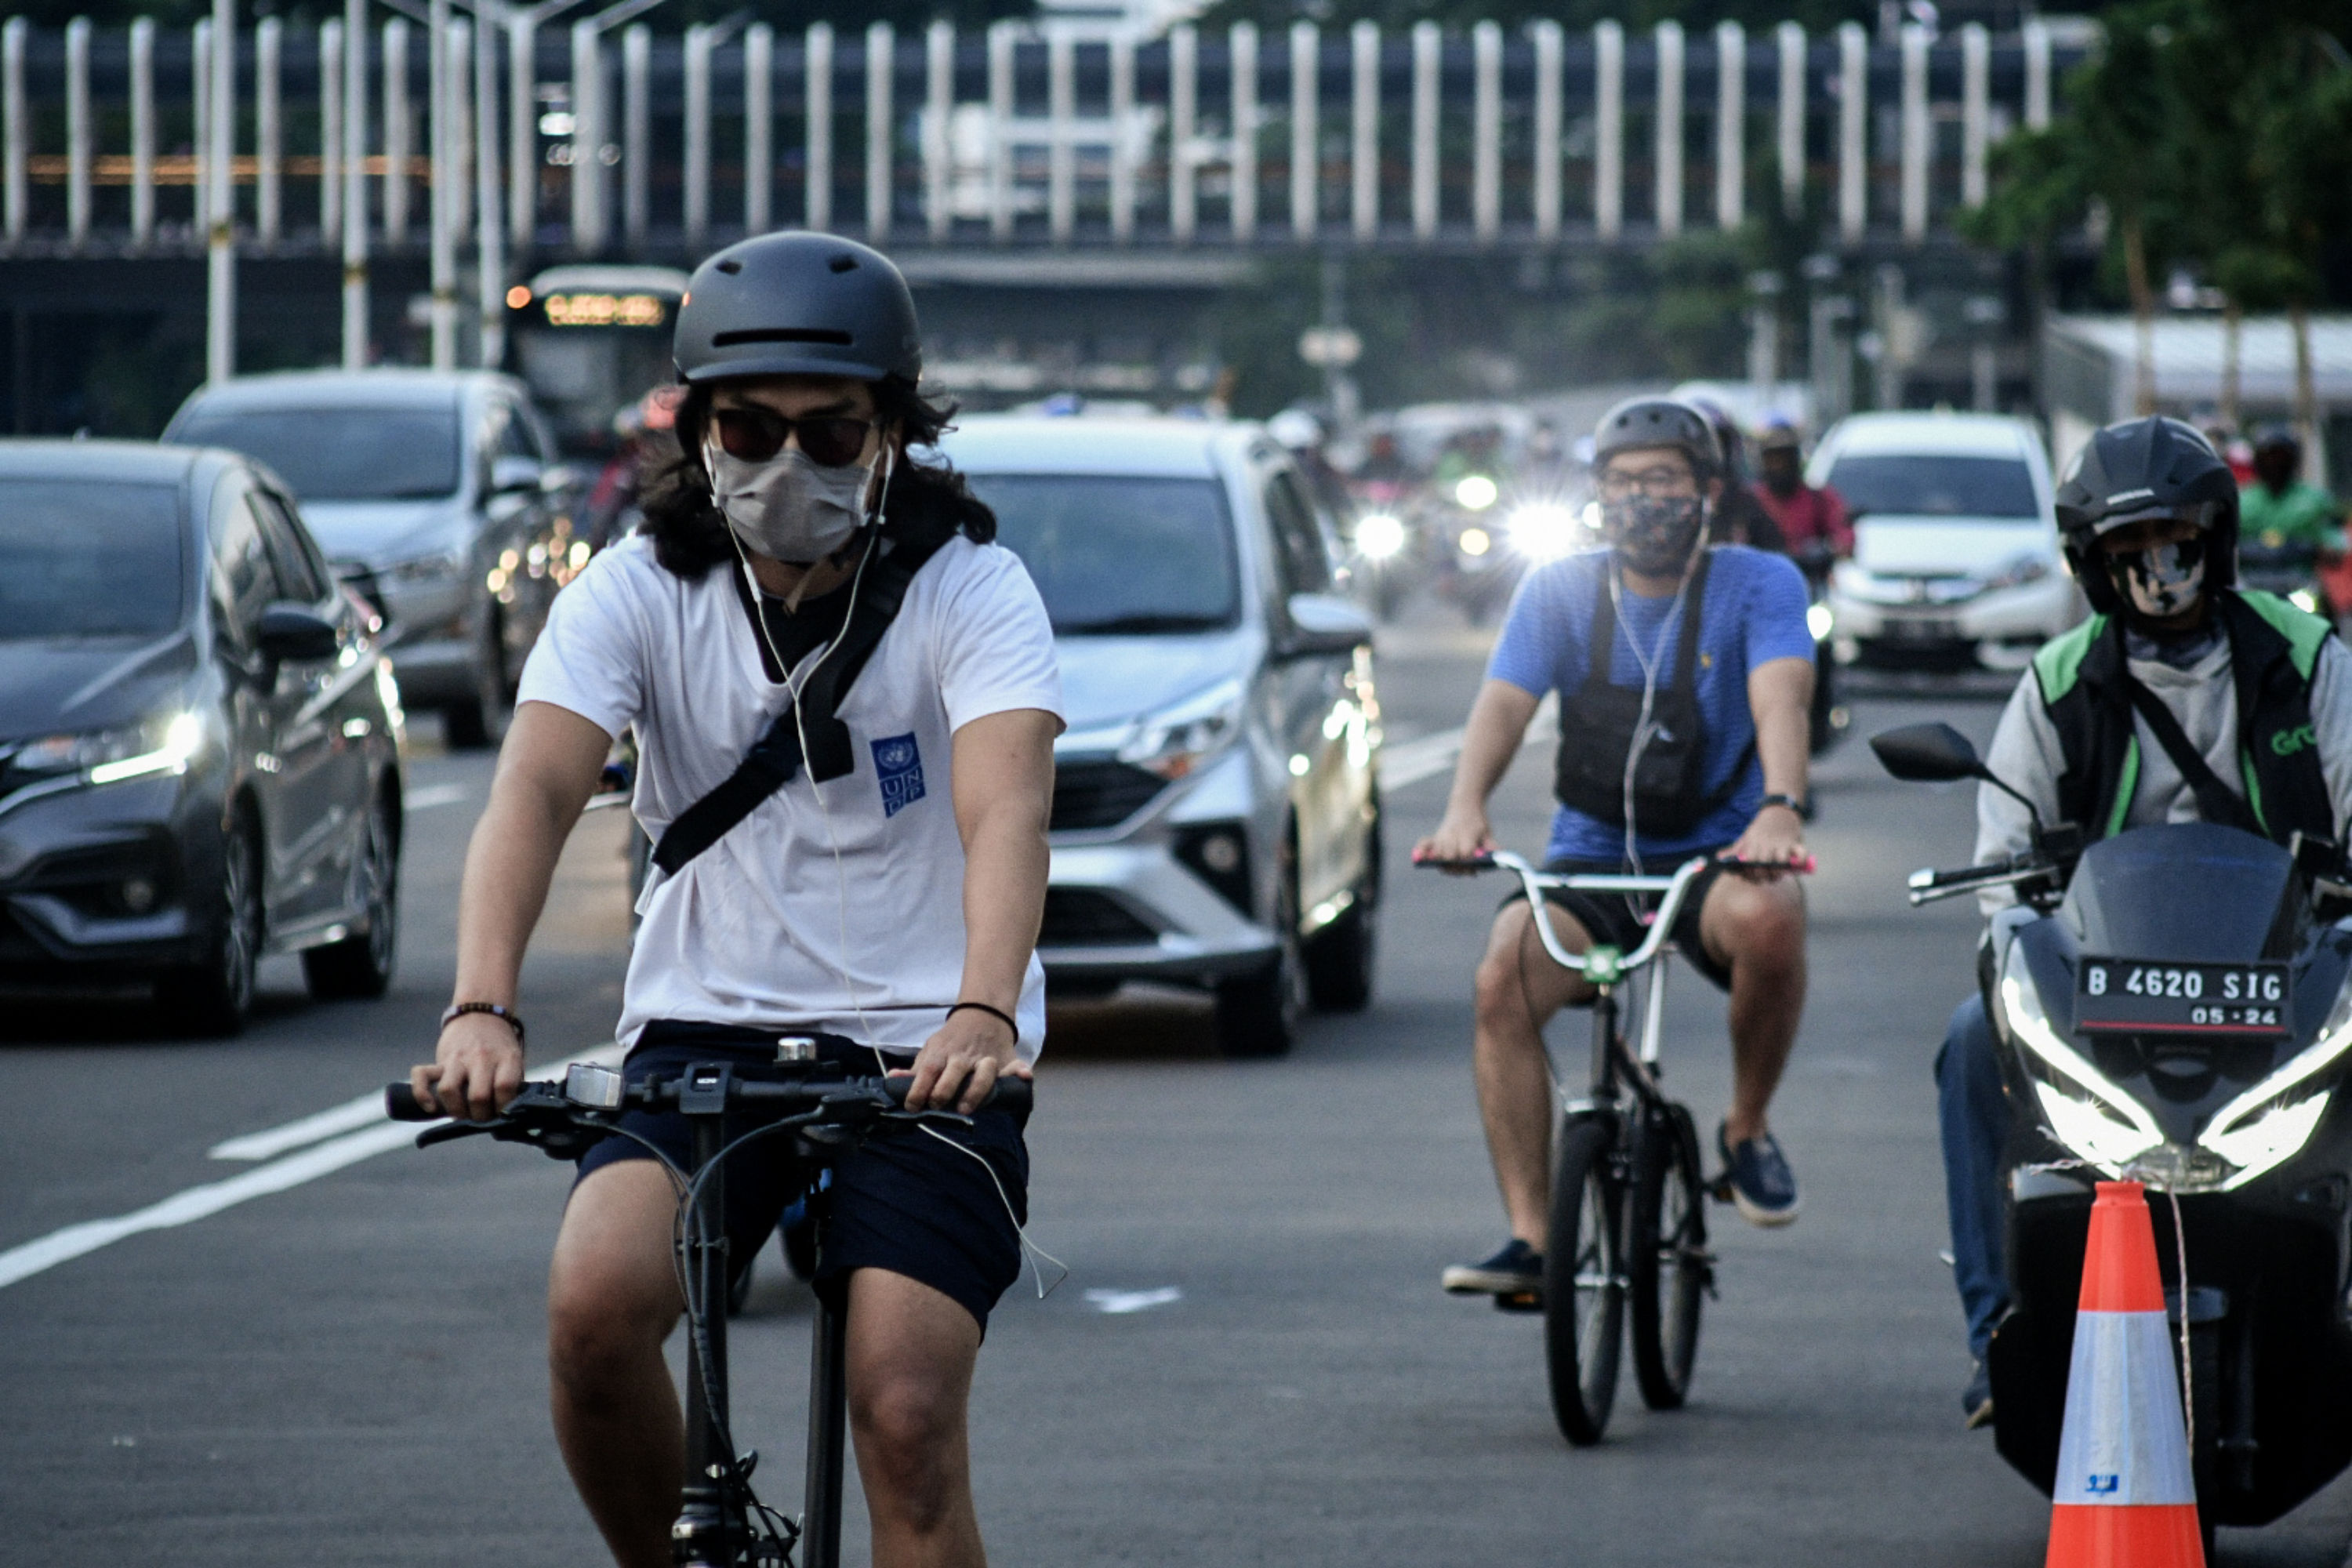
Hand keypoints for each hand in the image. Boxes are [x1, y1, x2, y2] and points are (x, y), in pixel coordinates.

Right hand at [410, 1012, 524, 1121]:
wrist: (480, 1014)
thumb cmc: (499, 1047)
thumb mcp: (513, 1060)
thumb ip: (510, 1085)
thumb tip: (505, 1117)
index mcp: (506, 1058)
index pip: (505, 1088)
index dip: (503, 1107)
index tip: (501, 1113)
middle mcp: (482, 1057)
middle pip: (478, 1096)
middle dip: (480, 1116)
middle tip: (481, 1118)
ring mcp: (458, 1058)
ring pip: (449, 1090)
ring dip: (455, 1110)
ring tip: (462, 1113)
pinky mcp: (440, 1060)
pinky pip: (421, 1077)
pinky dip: (422, 1095)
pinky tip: (431, 1108)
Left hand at [902, 1006, 1029, 1114]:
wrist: (981, 1014)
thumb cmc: (952, 1040)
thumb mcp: (930, 1049)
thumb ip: (915, 1069)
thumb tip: (891, 1079)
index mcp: (942, 1052)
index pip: (928, 1070)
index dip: (918, 1089)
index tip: (912, 1106)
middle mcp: (964, 1056)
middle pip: (954, 1072)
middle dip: (944, 1091)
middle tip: (939, 1106)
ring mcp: (986, 1058)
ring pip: (985, 1073)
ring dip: (976, 1090)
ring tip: (967, 1108)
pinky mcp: (1005, 1061)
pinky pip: (1017, 1066)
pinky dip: (1021, 1072)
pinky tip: (1025, 1077)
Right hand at [1412, 808, 1495, 873]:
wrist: (1466, 804)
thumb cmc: (1478, 822)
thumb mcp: (1488, 832)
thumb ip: (1491, 845)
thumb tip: (1496, 855)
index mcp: (1467, 834)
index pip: (1465, 853)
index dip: (1468, 864)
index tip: (1474, 870)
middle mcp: (1452, 835)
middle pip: (1449, 856)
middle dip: (1455, 866)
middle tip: (1465, 871)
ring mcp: (1442, 835)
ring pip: (1438, 853)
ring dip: (1443, 863)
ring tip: (1450, 868)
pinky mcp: (1436, 836)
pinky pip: (1425, 844)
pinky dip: (1421, 851)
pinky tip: (1418, 858)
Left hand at [1723, 803, 1806, 881]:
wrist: (1778, 810)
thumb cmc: (1761, 829)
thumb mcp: (1746, 837)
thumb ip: (1734, 850)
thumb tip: (1719, 858)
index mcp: (1753, 842)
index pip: (1748, 861)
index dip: (1747, 872)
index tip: (1747, 875)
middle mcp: (1767, 843)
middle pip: (1763, 864)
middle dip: (1762, 874)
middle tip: (1762, 876)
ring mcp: (1782, 843)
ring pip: (1780, 861)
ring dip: (1778, 870)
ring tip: (1776, 873)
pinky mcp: (1796, 842)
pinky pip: (1801, 854)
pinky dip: (1800, 861)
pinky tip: (1795, 866)